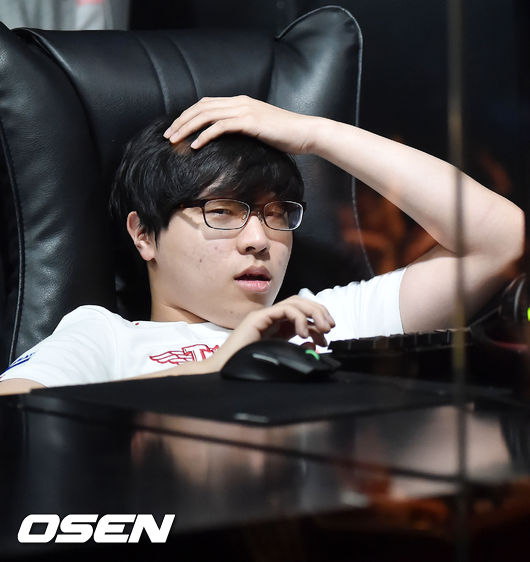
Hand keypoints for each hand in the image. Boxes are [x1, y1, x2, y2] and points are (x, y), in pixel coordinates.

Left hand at [163, 95, 315, 153]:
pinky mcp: (250, 122)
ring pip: (206, 115)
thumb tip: (229, 141)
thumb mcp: (260, 130)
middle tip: (167, 136)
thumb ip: (244, 130)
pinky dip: (204, 135)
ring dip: (187, 128)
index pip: (206, 104)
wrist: (306, 133)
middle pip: (201, 107)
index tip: (175, 130)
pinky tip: (195, 146)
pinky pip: (220, 126)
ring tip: (174, 141)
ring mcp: (245, 110)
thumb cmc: (285, 136)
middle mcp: (240, 102)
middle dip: (181, 121)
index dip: (187, 116)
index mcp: (240, 102)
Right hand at [205, 296, 334, 370]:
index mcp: (277, 326)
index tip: (327, 336)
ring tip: (322, 329)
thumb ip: (297, 349)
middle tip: (330, 328)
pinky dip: (299, 318)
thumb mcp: (282, 356)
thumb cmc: (250, 367)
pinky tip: (303, 334)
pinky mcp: (259, 317)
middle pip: (301, 303)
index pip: (302, 313)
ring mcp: (264, 316)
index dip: (318, 321)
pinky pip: (285, 309)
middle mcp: (272, 317)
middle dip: (320, 312)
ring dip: (314, 312)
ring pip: (295, 302)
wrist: (225, 372)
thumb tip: (314, 343)